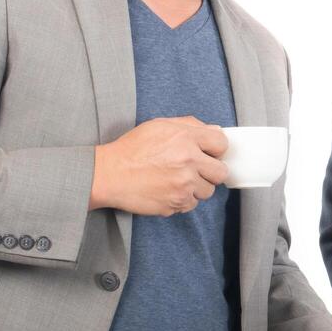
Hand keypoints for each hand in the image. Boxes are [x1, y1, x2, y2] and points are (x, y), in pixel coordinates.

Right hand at [89, 117, 228, 215]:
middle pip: (221, 172)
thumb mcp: (159, 126)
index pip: (222, 144)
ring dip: (196, 187)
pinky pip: (191, 204)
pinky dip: (183, 200)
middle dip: (210, 171)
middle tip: (195, 170)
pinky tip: (168, 190)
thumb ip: (190, 125)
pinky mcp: (176, 203)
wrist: (109, 174)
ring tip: (177, 180)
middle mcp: (188, 161)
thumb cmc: (132, 149)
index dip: (215, 149)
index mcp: (186, 138)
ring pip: (207, 191)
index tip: (208, 153)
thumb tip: (214, 131)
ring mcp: (183, 184)